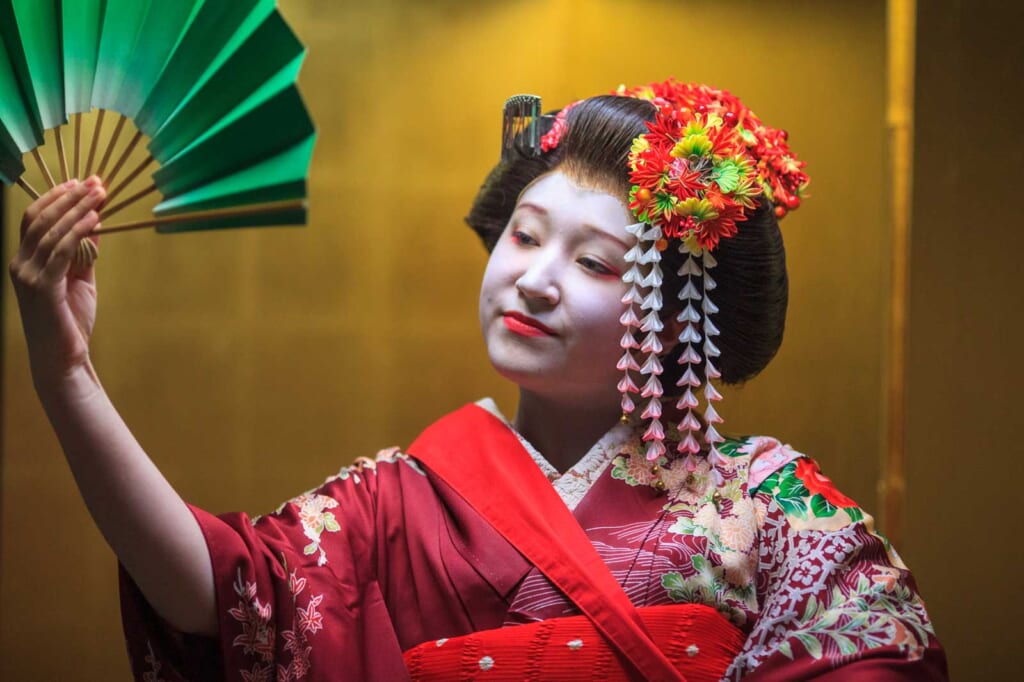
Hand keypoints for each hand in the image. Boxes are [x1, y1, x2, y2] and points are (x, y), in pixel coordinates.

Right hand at [9, 177, 106, 393]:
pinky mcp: (42, 288)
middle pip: (41, 218)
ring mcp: (28, 276)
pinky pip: (60, 252)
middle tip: (95, 182)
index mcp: (25, 260)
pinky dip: (78, 232)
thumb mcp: (80, 278)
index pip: (35, 217)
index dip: (57, 196)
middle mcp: (20, 264)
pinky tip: (95, 220)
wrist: (63, 358)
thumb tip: (96, 222)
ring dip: (77, 209)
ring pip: (51, 231)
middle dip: (70, 196)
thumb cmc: (71, 320)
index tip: (83, 181)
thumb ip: (84, 252)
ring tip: (99, 194)